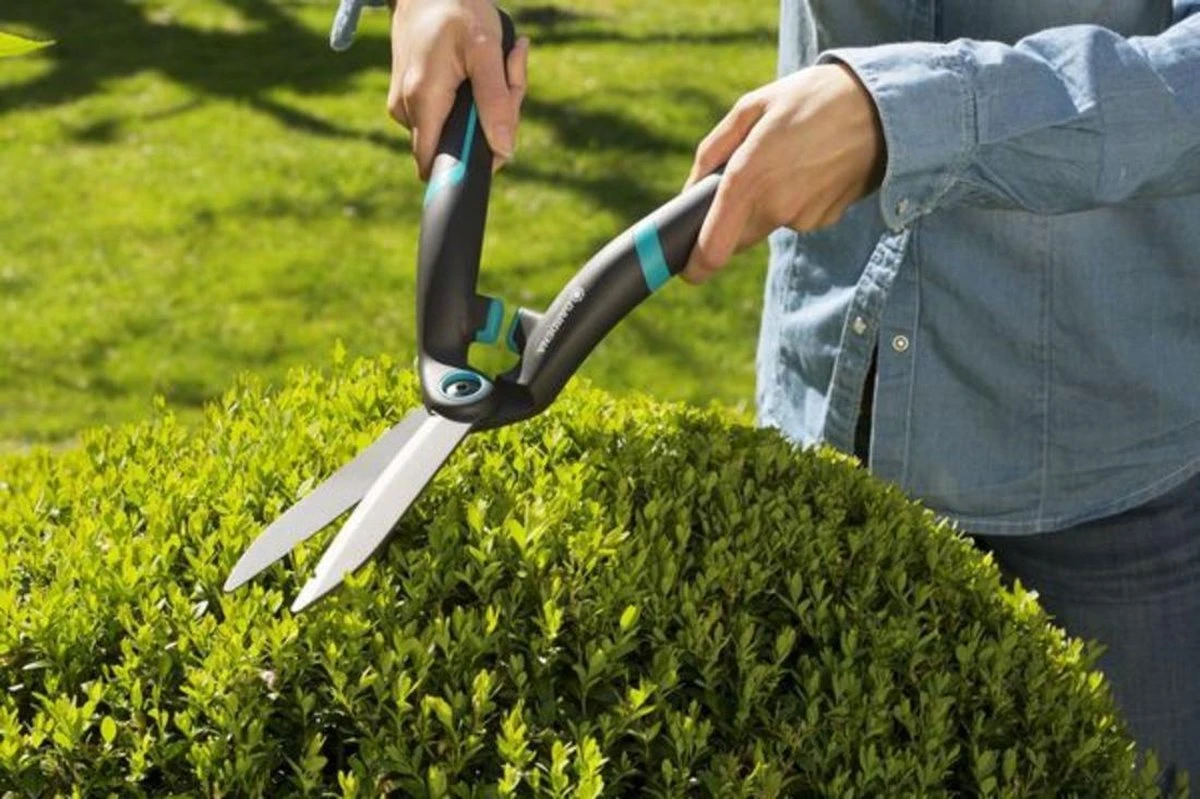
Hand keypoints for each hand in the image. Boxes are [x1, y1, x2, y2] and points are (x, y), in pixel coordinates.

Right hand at [387, 0, 529, 179]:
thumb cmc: (458, 9)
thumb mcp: (486, 51)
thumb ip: (496, 101)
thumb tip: (504, 150)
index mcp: (422, 101)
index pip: (436, 165)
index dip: (470, 165)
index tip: (497, 145)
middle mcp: (406, 109)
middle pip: (455, 148)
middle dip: (491, 127)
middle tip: (510, 83)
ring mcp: (405, 105)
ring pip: (455, 132)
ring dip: (487, 110)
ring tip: (497, 68)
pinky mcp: (410, 99)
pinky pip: (448, 116)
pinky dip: (474, 100)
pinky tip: (481, 70)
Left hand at [682, 64, 884, 282]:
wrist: (884, 108)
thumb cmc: (811, 99)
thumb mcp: (752, 106)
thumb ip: (713, 150)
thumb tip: (691, 189)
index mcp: (748, 178)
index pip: (713, 247)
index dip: (696, 265)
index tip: (687, 270)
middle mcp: (774, 206)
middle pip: (736, 238)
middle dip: (729, 221)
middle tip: (745, 178)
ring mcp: (802, 218)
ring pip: (766, 224)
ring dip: (765, 202)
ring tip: (788, 157)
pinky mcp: (823, 220)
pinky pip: (794, 217)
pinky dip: (794, 199)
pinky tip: (810, 167)